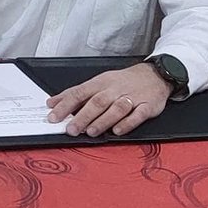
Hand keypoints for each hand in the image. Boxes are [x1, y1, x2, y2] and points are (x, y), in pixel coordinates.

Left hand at [47, 63, 172, 135]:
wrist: (154, 75)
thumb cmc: (122, 81)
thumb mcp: (98, 82)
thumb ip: (75, 93)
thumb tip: (52, 102)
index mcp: (100, 83)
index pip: (80, 93)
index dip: (65, 105)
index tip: (53, 116)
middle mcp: (114, 90)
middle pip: (97, 102)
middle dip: (82, 116)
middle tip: (71, 129)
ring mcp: (131, 98)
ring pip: (116, 109)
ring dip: (103, 121)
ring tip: (91, 132)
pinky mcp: (146, 106)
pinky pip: (137, 115)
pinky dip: (127, 123)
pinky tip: (117, 131)